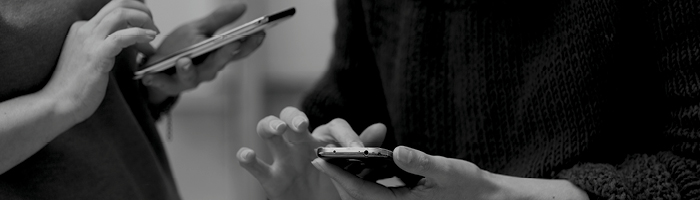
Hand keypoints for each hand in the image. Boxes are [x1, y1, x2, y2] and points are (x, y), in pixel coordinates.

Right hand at [44, 0, 156, 121]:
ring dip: (144, 20)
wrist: (58, 104)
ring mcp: (89, 41)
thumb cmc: (78, 87)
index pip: (114, 10)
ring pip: (120, 14)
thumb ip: (108, 46)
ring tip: (154, 33)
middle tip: (154, 27)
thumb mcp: (92, 58)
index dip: (135, 16)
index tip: (148, 30)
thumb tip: (132, 41)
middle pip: (118, 5)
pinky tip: (149, 39)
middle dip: (142, 11)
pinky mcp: (96, 55)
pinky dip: (139, 34)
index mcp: (83, 28)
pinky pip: (121, 37)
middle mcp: (85, 29)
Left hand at [140, 2, 264, 103]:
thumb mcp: (198, 29)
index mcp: (216, 55)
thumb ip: (219, 19)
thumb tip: (243, 5)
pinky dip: (158, 80)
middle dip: (224, 55)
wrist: (155, 66)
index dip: (251, 44)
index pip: (238, 51)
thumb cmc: (180, 47)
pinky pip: (164, 84)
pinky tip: (150, 75)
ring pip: (193, 77)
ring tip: (184, 61)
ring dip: (189, 70)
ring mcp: (189, 79)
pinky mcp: (169, 85)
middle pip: (218, 64)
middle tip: (231, 44)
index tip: (261, 32)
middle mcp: (207, 70)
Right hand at [237, 107, 385, 199]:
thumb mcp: (351, 168)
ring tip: (278, 130)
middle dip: (294, 117)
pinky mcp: (270, 177)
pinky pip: (255, 165)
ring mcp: (282, 158)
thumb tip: (380, 127)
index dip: (345, 134)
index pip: (333, 126)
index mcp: (324, 139)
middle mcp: (300, 142)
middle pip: (291, 115)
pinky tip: (247, 154)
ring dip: (269, 125)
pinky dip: (246, 158)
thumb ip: (363, 149)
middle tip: (301, 126)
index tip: (356, 148)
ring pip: (268, 130)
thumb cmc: (334, 184)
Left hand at [312, 146, 589, 199]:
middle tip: (318, 156)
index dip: (339, 176)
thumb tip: (398, 151)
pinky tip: (360, 165)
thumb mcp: (448, 171)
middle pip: (357, 196)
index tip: (319, 160)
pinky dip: (365, 180)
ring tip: (333, 158)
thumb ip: (422, 163)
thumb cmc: (470, 187)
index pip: (362, 192)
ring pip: (366, 195)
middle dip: (337, 178)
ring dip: (349, 179)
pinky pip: (378, 193)